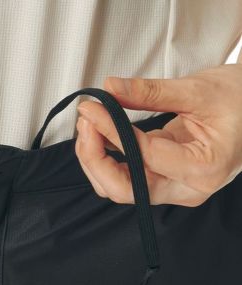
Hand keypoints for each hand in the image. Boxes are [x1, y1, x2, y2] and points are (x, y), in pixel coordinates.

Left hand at [74, 63, 241, 205]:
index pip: (144, 156)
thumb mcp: (198, 89)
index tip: (92, 110)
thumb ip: (151, 93)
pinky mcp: (162, 180)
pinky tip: (99, 133)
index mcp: (204, 168)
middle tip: (86, 121)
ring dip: (96, 160)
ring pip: (120, 188)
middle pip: (125, 189)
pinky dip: (107, 158)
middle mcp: (187, 188)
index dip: (111, 133)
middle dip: (96, 158)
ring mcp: (173, 188)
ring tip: (89, 123)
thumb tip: (111, 89)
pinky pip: (125, 177)